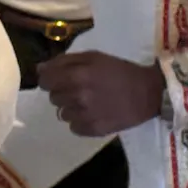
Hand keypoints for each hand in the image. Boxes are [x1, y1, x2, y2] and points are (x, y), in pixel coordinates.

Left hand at [36, 52, 166, 137]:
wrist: (148, 93)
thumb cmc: (120, 70)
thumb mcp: (94, 57)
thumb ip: (65, 61)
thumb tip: (40, 69)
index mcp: (77, 75)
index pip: (45, 81)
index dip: (49, 79)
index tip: (58, 79)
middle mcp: (78, 96)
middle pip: (53, 98)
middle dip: (63, 92)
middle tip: (80, 89)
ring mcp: (85, 115)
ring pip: (62, 114)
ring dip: (72, 108)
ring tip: (89, 102)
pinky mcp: (93, 130)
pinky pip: (73, 127)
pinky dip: (80, 121)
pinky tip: (94, 113)